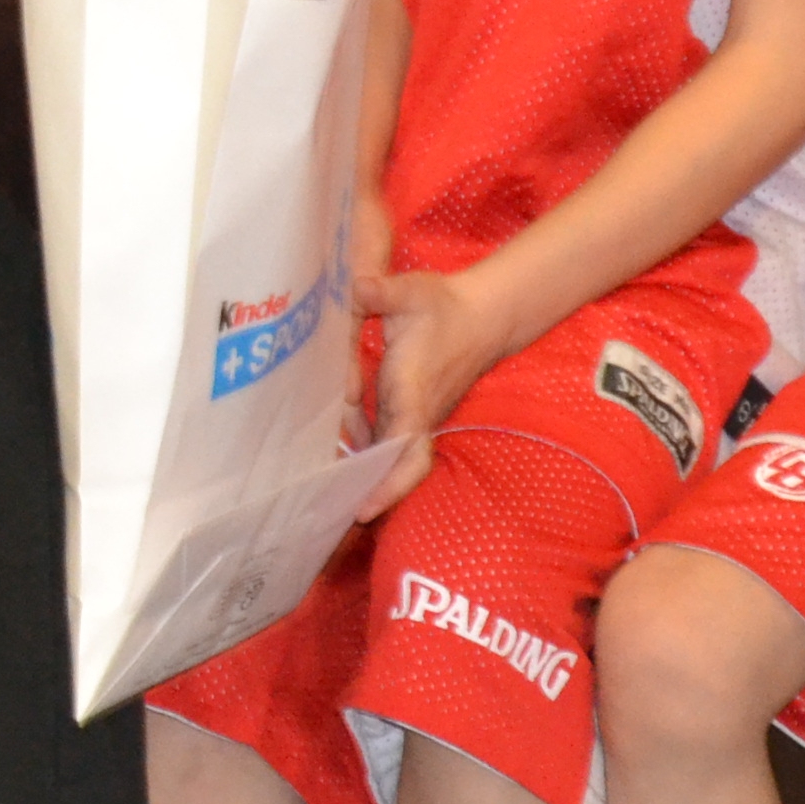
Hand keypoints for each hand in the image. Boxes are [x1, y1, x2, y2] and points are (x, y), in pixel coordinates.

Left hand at [351, 263, 519, 515]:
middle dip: (377, 494)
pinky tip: (333, 454)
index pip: (403, 445)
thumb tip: (360, 287)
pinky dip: (366, 452)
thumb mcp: (412, 291)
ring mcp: (416, 415)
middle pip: (402, 467)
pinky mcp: (412, 410)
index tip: (365, 505)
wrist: (482, 316)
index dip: (387, 478)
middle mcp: (416, 411)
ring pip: (394, 458)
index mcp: (412, 389)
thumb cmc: (444, 304)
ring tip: (323, 494)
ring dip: (366, 475)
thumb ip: (384, 292)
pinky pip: (389, 442)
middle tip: (338, 516)